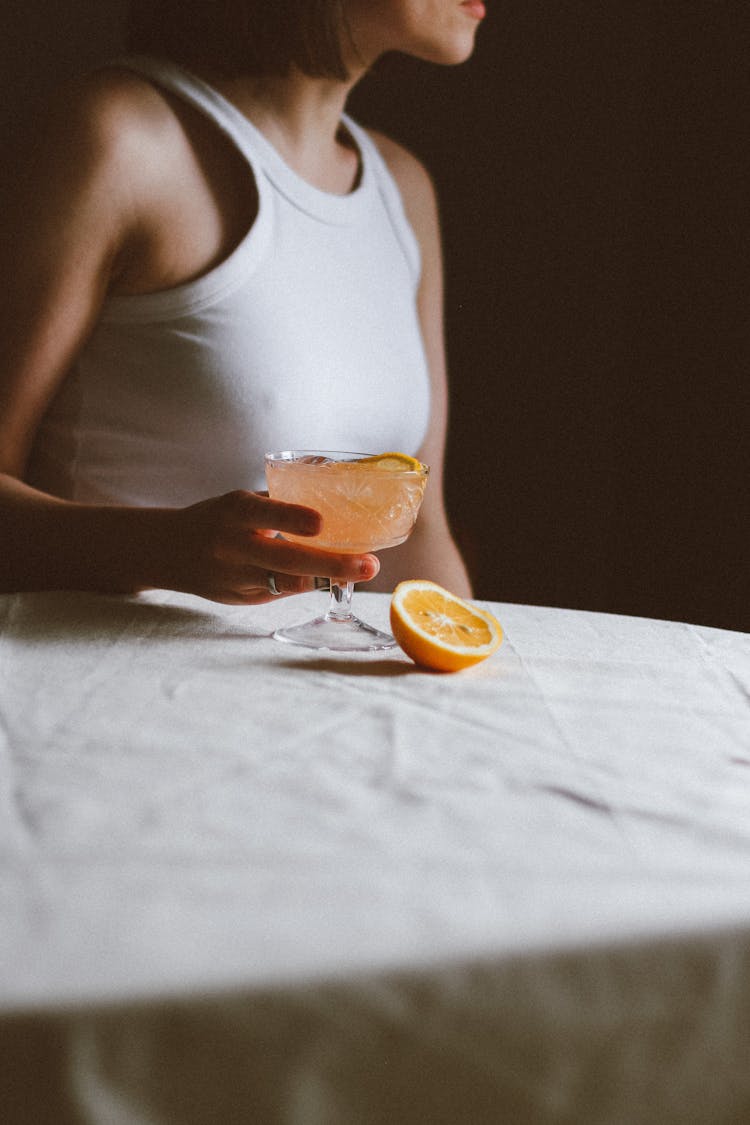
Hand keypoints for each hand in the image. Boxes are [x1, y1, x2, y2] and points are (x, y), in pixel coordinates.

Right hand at [162, 490, 379, 604]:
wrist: (165, 551)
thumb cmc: (215, 520)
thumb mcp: (238, 503)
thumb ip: (278, 505)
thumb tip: (333, 495)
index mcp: (234, 512)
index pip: (265, 514)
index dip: (292, 519)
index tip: (321, 523)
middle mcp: (233, 546)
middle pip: (284, 561)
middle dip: (331, 565)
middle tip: (369, 565)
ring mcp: (234, 577)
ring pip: (283, 585)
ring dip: (324, 580)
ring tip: (357, 574)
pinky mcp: (236, 599)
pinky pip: (277, 595)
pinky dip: (306, 587)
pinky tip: (330, 581)